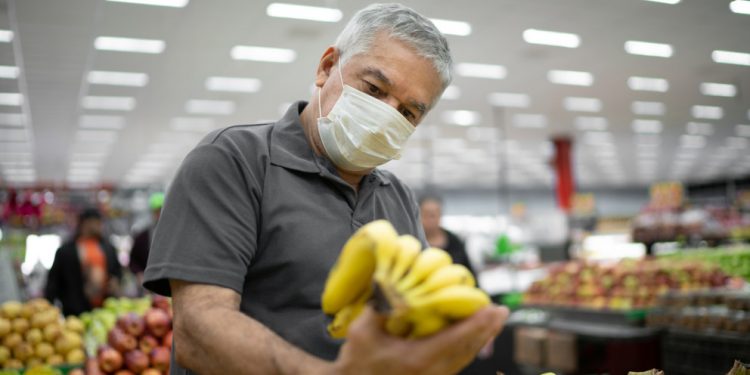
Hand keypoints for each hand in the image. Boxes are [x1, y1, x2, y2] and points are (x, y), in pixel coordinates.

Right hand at [333, 305, 509, 374]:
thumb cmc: (357, 362)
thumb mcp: (363, 331)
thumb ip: (380, 307)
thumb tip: (392, 281)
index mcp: (418, 358)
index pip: (456, 339)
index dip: (477, 323)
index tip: (493, 310)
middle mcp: (432, 371)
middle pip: (468, 349)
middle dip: (486, 329)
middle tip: (500, 311)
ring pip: (465, 356)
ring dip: (481, 337)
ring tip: (493, 319)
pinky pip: (457, 361)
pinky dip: (468, 345)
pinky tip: (474, 334)